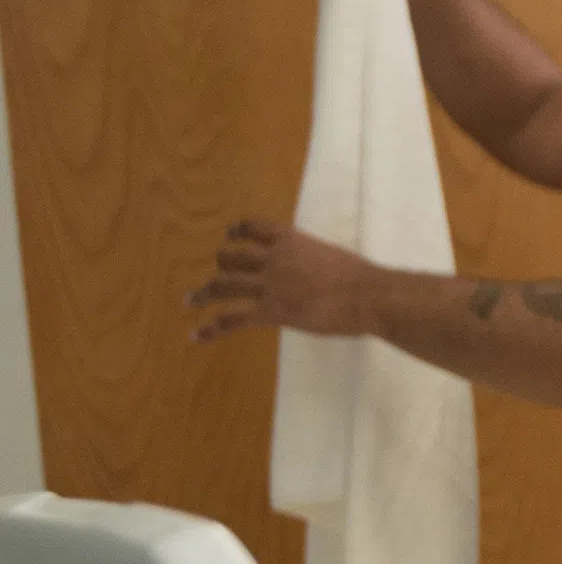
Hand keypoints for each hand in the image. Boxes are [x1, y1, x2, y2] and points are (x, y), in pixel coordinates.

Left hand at [189, 220, 381, 341]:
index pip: (255, 228)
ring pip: (222, 284)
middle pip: (231, 257)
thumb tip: (319, 273)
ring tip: (191, 300)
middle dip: (221, 265)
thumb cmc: (362, 277)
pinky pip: (230, 319)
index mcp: (291, 241)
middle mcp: (271, 258)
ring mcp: (267, 285)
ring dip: (204, 293)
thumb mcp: (333, 257)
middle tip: (217, 276)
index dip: (238, 231)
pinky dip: (210, 329)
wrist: (367, 295)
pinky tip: (196, 335)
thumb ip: (315, 261)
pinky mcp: (268, 311)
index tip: (230, 235)